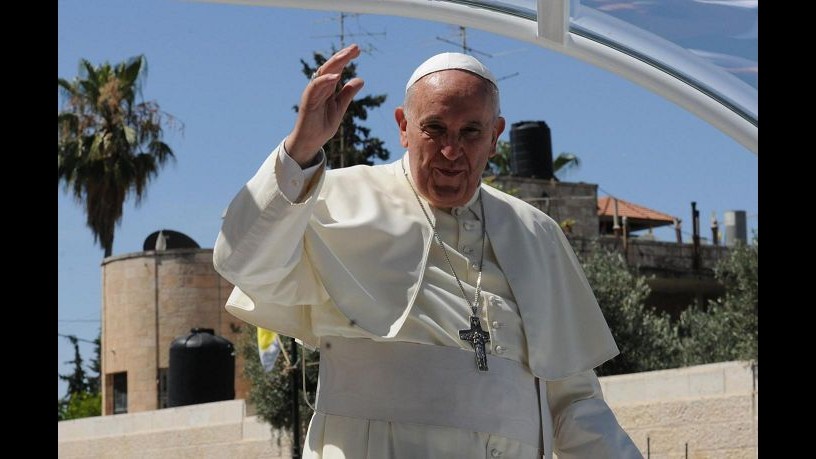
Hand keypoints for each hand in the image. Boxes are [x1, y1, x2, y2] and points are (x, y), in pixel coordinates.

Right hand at [285, 44, 364, 166]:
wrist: (310, 142)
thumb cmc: (321, 125)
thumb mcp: (339, 108)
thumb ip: (347, 94)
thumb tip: (361, 79)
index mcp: (327, 88)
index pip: (337, 68)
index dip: (346, 58)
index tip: (358, 50)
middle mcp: (319, 87)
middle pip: (331, 67)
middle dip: (342, 56)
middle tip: (355, 47)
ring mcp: (313, 93)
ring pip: (323, 74)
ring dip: (335, 64)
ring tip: (347, 56)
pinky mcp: (308, 102)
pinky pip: (315, 88)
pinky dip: (324, 81)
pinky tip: (336, 75)